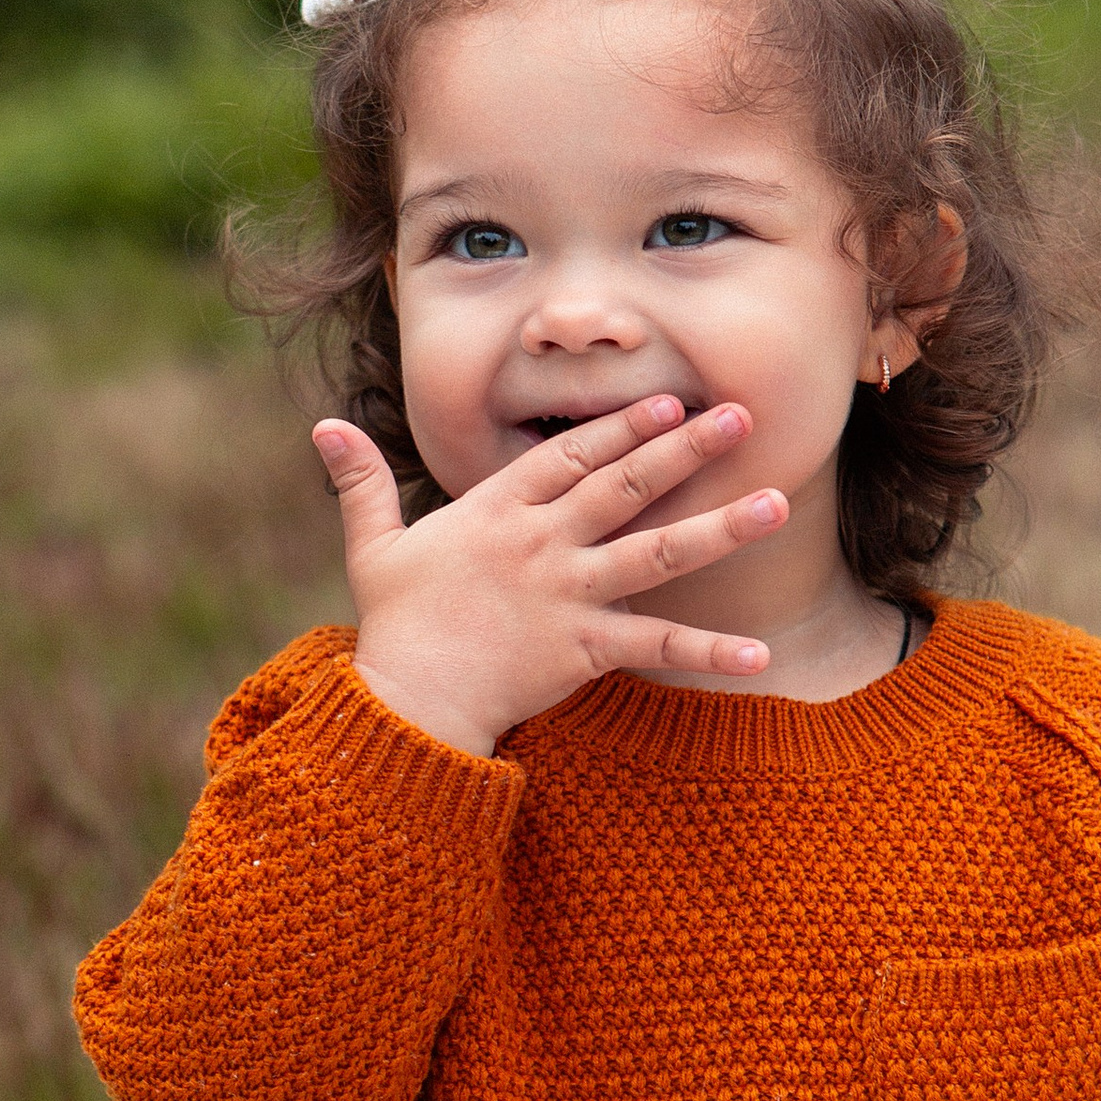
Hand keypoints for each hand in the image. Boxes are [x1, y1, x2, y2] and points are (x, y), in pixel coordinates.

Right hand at [313, 394, 787, 757]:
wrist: (407, 701)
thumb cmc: (395, 625)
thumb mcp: (376, 546)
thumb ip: (361, 483)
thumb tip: (323, 427)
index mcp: (497, 511)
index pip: (569, 454)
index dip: (619, 425)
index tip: (667, 399)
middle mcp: (541, 543)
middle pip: (623, 484)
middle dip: (684, 447)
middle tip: (742, 415)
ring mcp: (566, 593)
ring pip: (656, 551)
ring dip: (720, 526)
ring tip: (778, 502)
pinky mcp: (583, 647)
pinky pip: (656, 644)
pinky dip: (708, 649)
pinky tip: (760, 653)